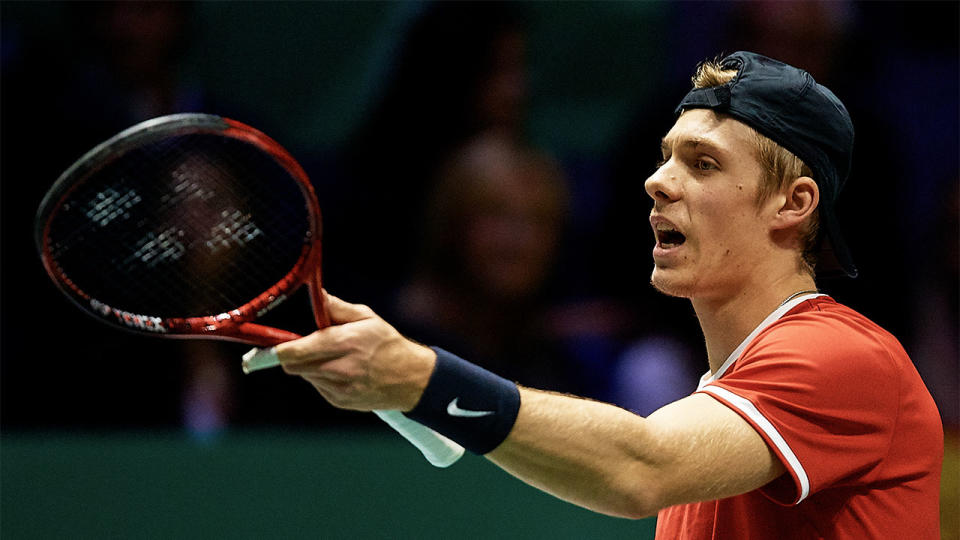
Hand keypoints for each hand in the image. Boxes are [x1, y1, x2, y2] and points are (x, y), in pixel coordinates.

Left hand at [275, 292, 435, 411]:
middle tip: (304, 345)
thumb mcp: (367, 318)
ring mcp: (337, 388)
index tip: (268, 344)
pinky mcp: (339, 401)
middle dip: (293, 355)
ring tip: (332, 356)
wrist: (411, 380)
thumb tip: (316, 295)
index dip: (275, 349)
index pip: (292, 352)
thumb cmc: (388, 344)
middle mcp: (337, 369)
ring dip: (309, 365)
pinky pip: (318, 386)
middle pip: (293, 366)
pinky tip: (342, 371)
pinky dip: (322, 377)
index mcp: (342, 344)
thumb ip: (337, 308)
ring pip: (305, 375)